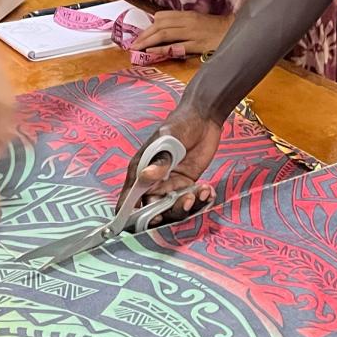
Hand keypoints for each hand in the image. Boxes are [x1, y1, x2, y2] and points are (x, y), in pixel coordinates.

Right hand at [120, 106, 223, 224]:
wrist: (203, 117)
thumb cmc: (179, 124)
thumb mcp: (168, 140)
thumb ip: (159, 160)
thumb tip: (146, 177)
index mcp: (140, 170)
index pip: (129, 199)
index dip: (133, 215)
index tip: (150, 219)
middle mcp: (152, 182)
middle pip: (152, 210)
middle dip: (168, 212)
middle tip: (185, 201)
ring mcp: (170, 185)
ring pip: (172, 209)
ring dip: (186, 207)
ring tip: (200, 192)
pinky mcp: (186, 186)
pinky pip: (189, 202)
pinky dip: (199, 201)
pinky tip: (207, 190)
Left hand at [130, 10, 232, 55]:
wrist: (235, 32)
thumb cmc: (217, 29)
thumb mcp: (198, 22)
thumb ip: (182, 24)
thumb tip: (165, 29)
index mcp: (187, 15)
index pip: (162, 16)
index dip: (149, 25)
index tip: (140, 35)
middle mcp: (188, 22)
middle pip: (160, 25)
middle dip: (144, 34)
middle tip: (132, 44)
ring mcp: (192, 33)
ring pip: (165, 34)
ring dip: (148, 41)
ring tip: (136, 48)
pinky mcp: (198, 44)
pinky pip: (176, 46)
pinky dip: (161, 49)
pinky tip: (151, 52)